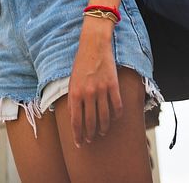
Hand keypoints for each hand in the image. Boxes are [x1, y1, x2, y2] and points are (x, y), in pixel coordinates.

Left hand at [68, 18, 121, 146]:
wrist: (94, 45)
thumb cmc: (81, 63)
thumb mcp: (72, 81)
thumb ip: (72, 99)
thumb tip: (73, 116)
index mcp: (75, 93)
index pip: (75, 121)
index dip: (77, 135)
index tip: (79, 143)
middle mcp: (88, 93)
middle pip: (90, 121)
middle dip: (90, 133)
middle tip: (90, 139)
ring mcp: (101, 89)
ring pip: (104, 116)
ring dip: (103, 127)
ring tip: (102, 132)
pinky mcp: (113, 85)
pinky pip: (117, 105)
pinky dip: (116, 114)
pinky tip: (115, 118)